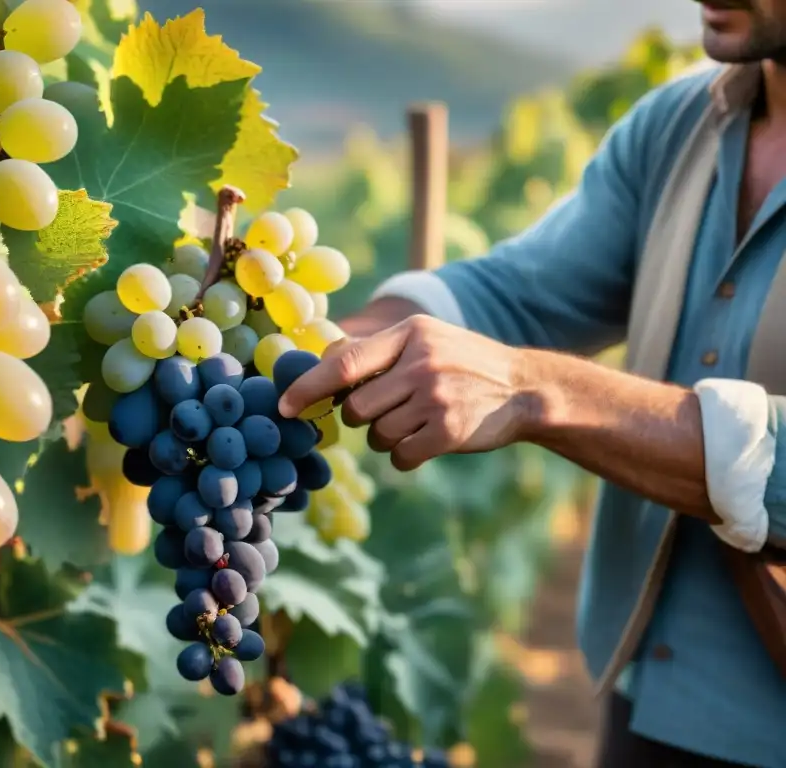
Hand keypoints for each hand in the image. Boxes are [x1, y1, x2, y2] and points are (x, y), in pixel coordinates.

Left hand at [278, 316, 534, 470]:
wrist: (525, 388)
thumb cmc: (462, 364)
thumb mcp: (424, 338)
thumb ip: (376, 350)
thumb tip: (321, 361)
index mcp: (408, 333)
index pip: (343, 362)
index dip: (308, 387)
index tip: (285, 406)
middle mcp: (421, 362)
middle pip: (355, 408)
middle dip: (361, 418)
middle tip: (388, 410)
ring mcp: (436, 397)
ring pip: (377, 436)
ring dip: (387, 439)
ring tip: (416, 422)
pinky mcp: (449, 431)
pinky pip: (401, 457)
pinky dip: (406, 456)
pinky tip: (428, 441)